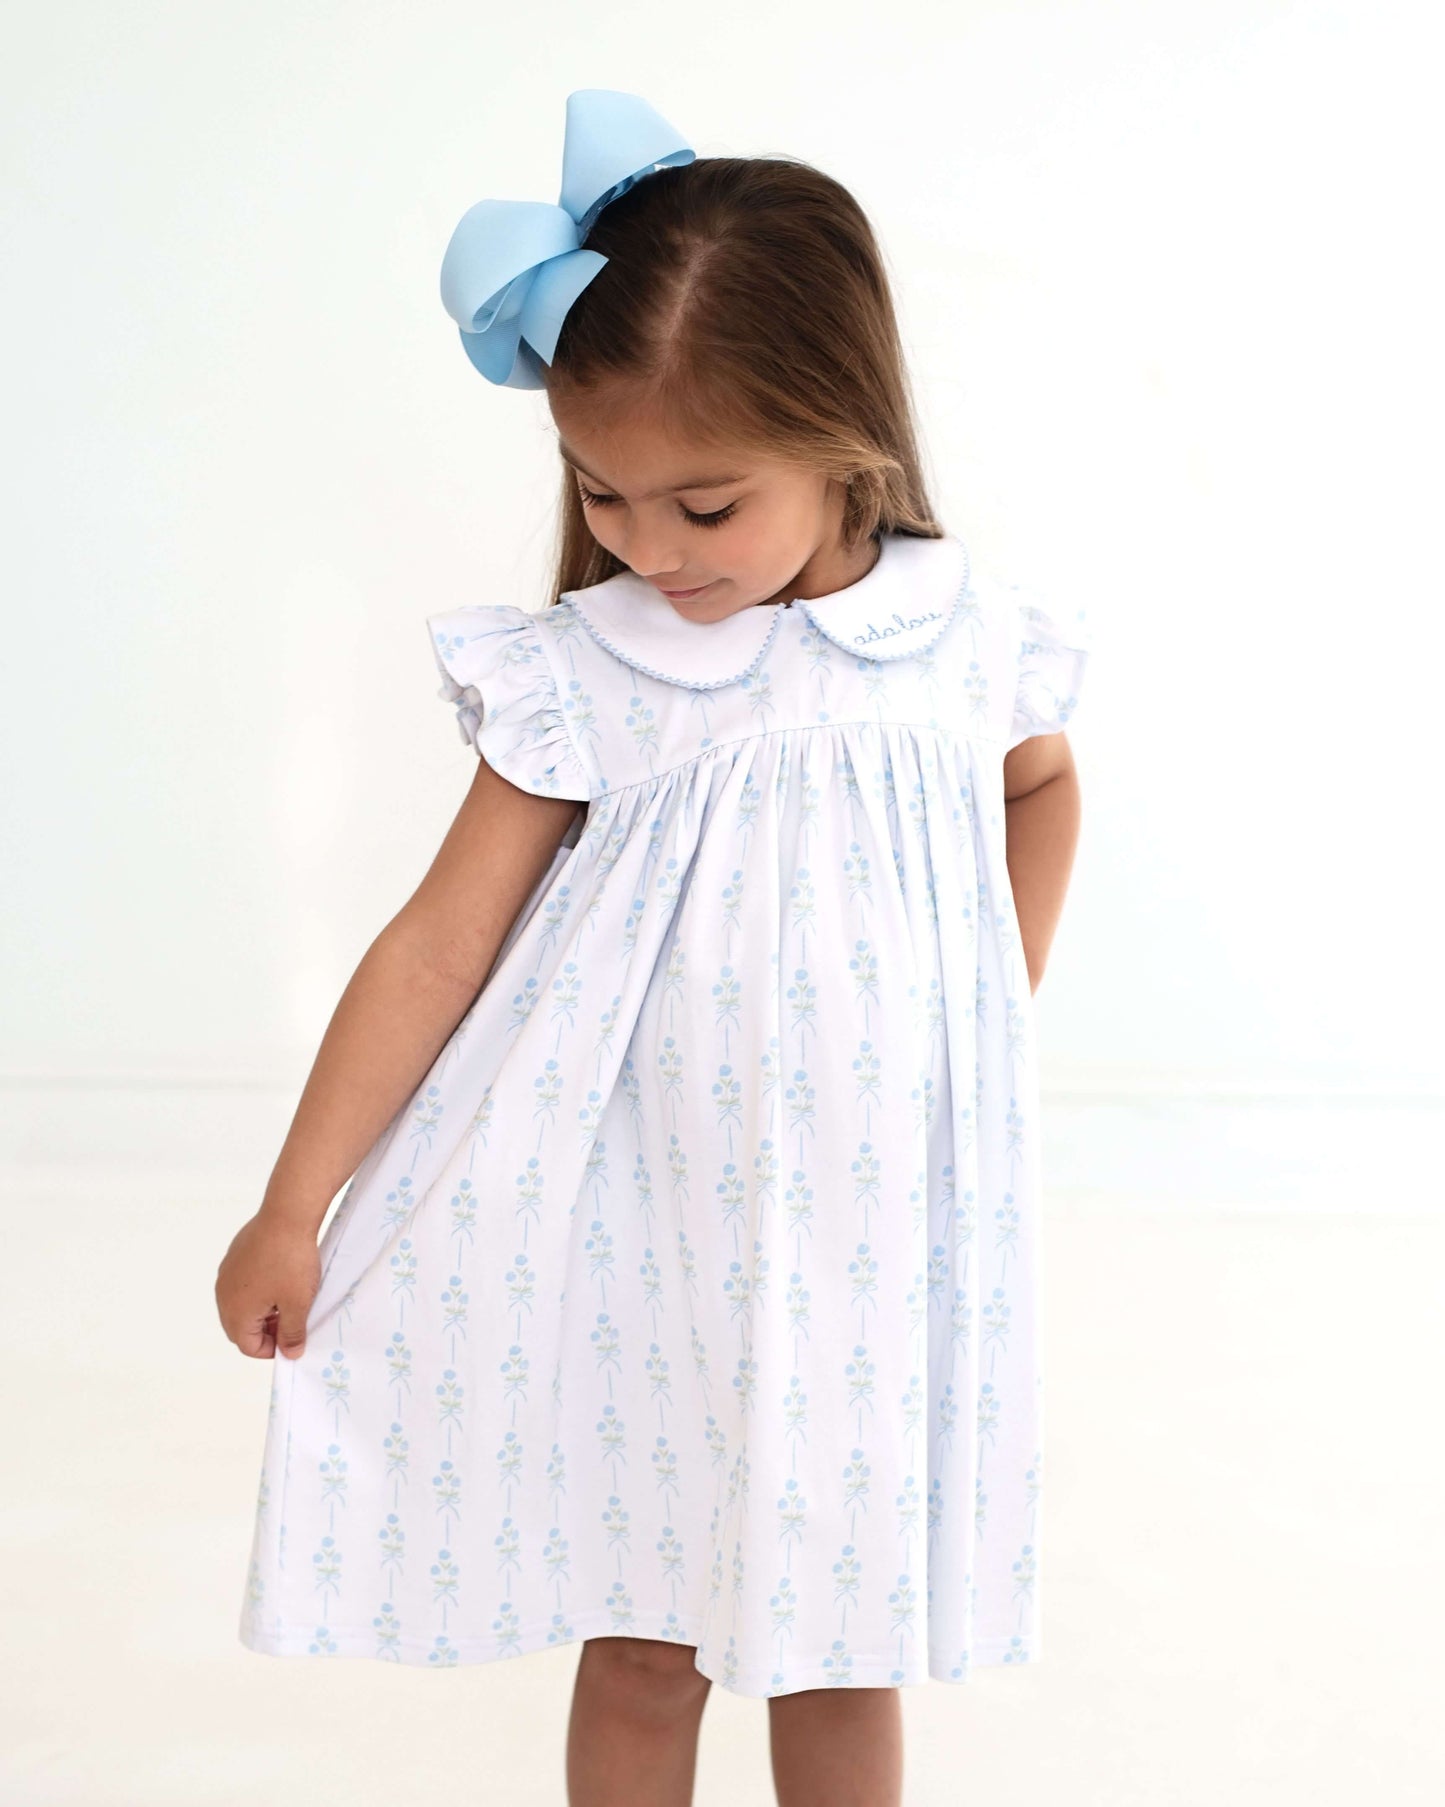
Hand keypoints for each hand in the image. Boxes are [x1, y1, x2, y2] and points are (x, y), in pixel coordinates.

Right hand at [215, 1211, 321, 1360]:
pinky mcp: (235, 1256)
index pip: (248, 1346)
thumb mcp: (298, 1304)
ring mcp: (227, 1273)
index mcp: (235, 1312)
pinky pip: (243, 1283)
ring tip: (289, 1300)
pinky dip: (259, 1290)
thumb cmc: (291, 1262)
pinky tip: (282, 1278)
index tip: (294, 1340)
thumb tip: (290, 1353)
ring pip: (241, 1305)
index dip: (272, 1349)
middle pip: (240, 1327)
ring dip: (262, 1311)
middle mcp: (223, 1294)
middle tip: (292, 1323)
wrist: (287, 1216)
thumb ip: (292, 1333)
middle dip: (265, 1331)